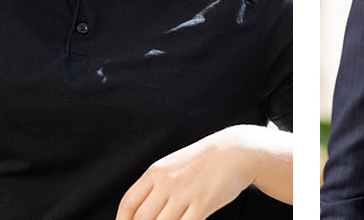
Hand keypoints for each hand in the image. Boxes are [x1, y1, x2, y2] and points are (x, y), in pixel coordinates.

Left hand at [115, 125, 291, 219]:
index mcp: (155, 172)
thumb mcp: (173, 165)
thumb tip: (141, 211)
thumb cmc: (203, 160)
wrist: (235, 151)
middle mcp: (166, 183)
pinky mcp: (202, 203)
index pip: (128, 203)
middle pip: (142, 219)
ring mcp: (184, 194)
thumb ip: (156, 186)